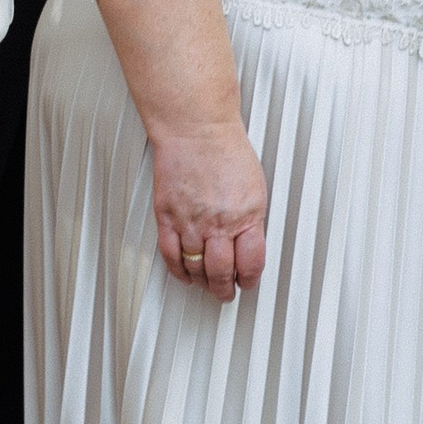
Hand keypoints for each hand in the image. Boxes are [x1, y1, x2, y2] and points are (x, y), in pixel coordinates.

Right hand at [147, 117, 267, 301]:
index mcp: (247, 217)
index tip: (247, 283)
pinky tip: (182, 274)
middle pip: (222, 272)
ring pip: (196, 267)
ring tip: (206, 285)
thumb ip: (251, 221)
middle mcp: (218, 222)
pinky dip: (176, 270)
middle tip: (225, 294)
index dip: (250, 280)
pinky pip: (169, 253)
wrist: (195, 129)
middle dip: (224, 289)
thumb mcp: (255, 190)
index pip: (251, 264)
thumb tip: (248, 245)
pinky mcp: (166, 215)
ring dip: (202, 282)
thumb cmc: (226, 151)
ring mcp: (190, 220)